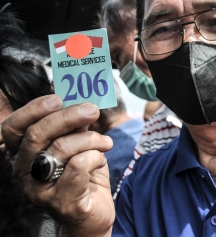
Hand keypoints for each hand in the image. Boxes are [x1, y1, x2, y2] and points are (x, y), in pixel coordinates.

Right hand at [1, 95, 113, 236]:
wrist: (92, 215)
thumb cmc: (82, 177)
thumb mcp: (76, 146)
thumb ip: (73, 127)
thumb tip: (80, 103)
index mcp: (22, 156)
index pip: (12, 129)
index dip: (32, 110)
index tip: (57, 99)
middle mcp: (24, 174)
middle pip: (37, 134)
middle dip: (69, 116)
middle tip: (92, 110)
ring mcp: (40, 190)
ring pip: (62, 148)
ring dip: (91, 139)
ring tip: (104, 143)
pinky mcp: (61, 202)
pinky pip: (79, 166)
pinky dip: (95, 157)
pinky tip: (100, 161)